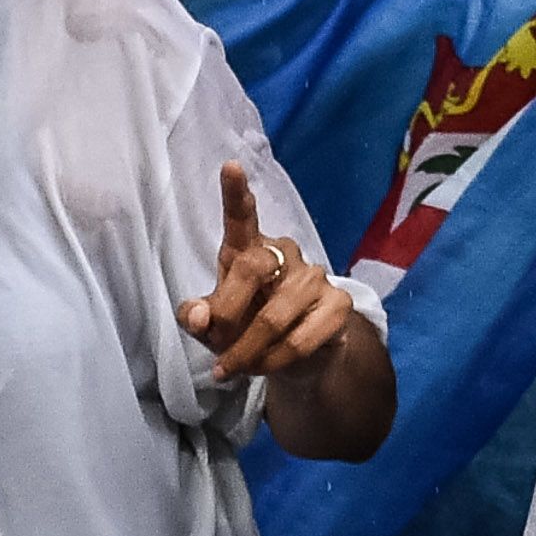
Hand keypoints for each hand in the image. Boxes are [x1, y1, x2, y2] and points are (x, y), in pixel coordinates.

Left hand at [183, 160, 354, 381]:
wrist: (295, 361)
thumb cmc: (245, 329)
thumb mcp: (212, 326)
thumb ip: (196, 318)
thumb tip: (197, 316)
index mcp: (247, 249)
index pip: (242, 216)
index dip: (235, 193)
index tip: (230, 166)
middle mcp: (284, 253)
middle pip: (252, 268)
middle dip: (229, 316)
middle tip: (217, 352)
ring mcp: (315, 276)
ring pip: (275, 317)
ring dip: (249, 352)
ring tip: (236, 369)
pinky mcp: (339, 303)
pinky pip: (301, 339)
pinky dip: (275, 362)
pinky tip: (265, 368)